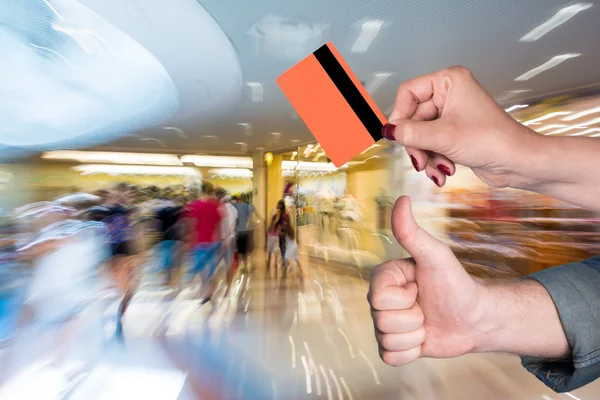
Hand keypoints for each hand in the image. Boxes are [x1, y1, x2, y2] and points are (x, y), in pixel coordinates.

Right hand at [368, 196, 488, 365]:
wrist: (475, 318)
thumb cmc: (456, 284)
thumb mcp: (435, 257)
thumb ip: (412, 232)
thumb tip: (402, 199)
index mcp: (383, 278)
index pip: (377, 298)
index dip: (403, 298)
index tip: (419, 287)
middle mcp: (379, 300)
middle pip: (381, 321)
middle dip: (412, 319)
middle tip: (425, 306)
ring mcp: (385, 323)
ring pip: (387, 341)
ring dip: (414, 336)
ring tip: (427, 321)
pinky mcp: (394, 345)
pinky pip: (390, 357)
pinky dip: (411, 352)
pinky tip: (423, 338)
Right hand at [384, 66, 546, 190]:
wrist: (518, 163)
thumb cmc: (493, 141)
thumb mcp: (444, 137)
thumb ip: (411, 133)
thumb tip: (386, 131)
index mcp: (449, 81)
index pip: (408, 92)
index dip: (400, 115)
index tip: (398, 136)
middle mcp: (449, 94)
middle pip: (412, 118)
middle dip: (417, 144)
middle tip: (420, 162)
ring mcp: (451, 114)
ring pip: (420, 135)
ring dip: (426, 156)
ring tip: (438, 170)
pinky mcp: (453, 132)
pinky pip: (430, 144)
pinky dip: (434, 160)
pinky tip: (444, 173)